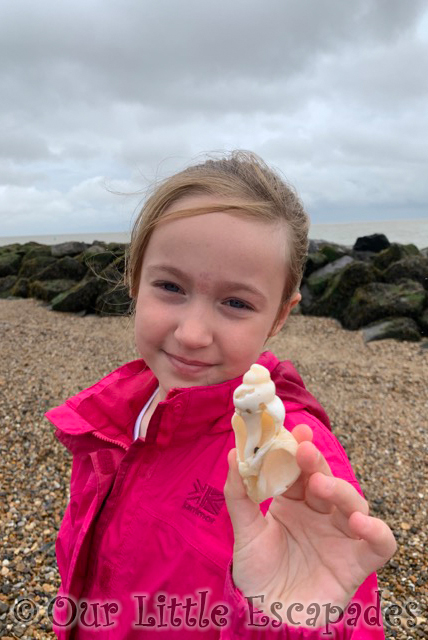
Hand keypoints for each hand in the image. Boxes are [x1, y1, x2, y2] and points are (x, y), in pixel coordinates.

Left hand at [224, 424, 396, 626]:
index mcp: (293, 503)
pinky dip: (376, 530)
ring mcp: (340, 535)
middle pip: (324, 479)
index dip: (295, 450)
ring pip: (353, 502)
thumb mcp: (244, 533)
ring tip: (319, 485)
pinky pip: (380, 542)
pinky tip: (359, 522)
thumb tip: (233, 455)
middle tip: (304, 448)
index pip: (298, 470)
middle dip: (316, 462)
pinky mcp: (357, 561)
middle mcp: (319, 514)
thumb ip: (239, 495)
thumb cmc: (258, 575)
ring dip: (340, 490)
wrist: (267, 618)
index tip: (291, 430)